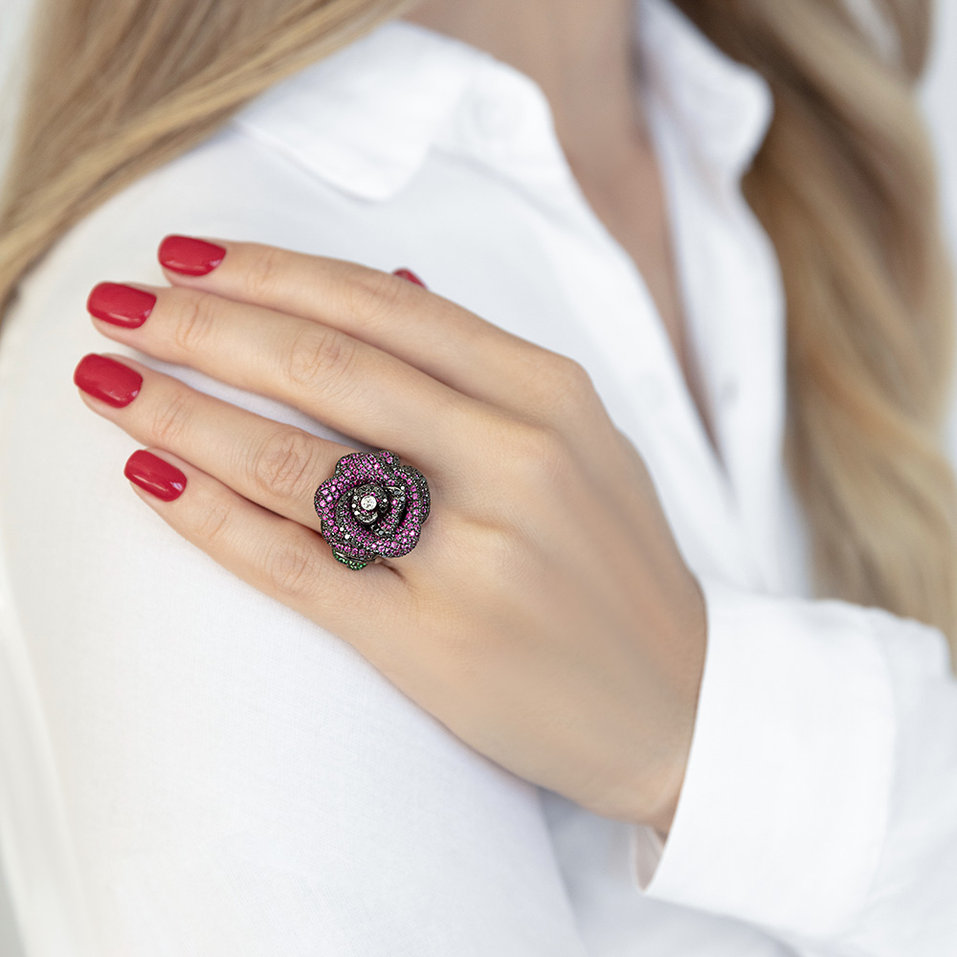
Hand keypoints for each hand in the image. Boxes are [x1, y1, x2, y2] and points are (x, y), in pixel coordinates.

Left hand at [74, 235, 706, 835]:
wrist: (680, 703)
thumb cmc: (617, 564)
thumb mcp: (584, 442)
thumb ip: (486, 368)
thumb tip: (385, 283)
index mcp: (551, 396)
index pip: (382, 304)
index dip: (269, 270)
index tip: (188, 255)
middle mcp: (515, 459)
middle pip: (325, 364)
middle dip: (203, 324)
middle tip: (119, 304)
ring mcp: (475, 553)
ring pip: (294, 458)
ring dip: (183, 412)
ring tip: (110, 381)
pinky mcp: (434, 641)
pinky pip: (295, 565)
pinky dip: (211, 518)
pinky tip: (151, 480)